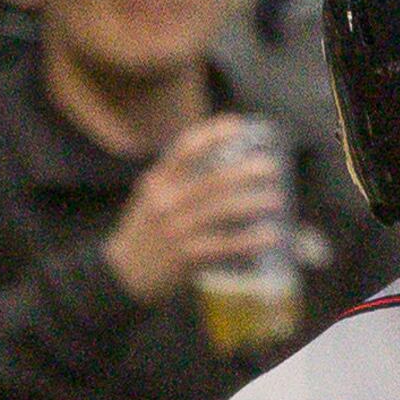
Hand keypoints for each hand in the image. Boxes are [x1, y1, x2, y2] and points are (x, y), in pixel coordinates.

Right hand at [104, 115, 288, 308]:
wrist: (123, 273)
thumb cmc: (145, 232)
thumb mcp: (152, 198)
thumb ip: (177, 182)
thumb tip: (219, 166)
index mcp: (158, 181)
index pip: (185, 149)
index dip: (212, 134)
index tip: (237, 125)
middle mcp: (167, 201)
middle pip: (213, 180)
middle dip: (246, 171)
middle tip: (271, 167)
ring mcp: (178, 229)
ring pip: (223, 210)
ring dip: (254, 203)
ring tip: (276, 199)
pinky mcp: (189, 256)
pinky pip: (227, 245)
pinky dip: (251, 240)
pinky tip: (271, 235)